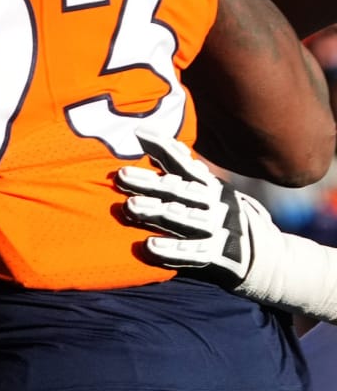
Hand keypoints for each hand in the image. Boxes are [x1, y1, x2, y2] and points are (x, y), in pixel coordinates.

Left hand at [114, 132, 264, 287]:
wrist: (268, 257)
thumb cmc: (222, 216)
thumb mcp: (209, 189)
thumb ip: (180, 167)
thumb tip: (148, 133)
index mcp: (209, 185)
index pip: (183, 164)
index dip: (163, 148)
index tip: (138, 133)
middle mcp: (214, 204)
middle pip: (179, 191)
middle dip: (150, 183)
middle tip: (121, 175)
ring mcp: (217, 230)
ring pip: (184, 220)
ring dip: (157, 213)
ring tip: (130, 206)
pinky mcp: (218, 257)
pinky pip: (193, 254)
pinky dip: (172, 251)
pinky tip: (149, 246)